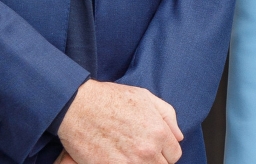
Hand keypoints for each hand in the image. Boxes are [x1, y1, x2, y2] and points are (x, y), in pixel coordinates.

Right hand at [58, 80, 183, 163]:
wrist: (77, 106)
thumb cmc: (110, 98)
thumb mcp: (146, 97)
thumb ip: (168, 116)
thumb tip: (178, 136)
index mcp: (159, 132)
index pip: (174, 155)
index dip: (165, 152)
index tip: (156, 148)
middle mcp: (147, 151)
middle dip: (155, 160)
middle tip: (141, 151)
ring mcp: (129, 163)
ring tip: (129, 154)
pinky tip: (117, 159)